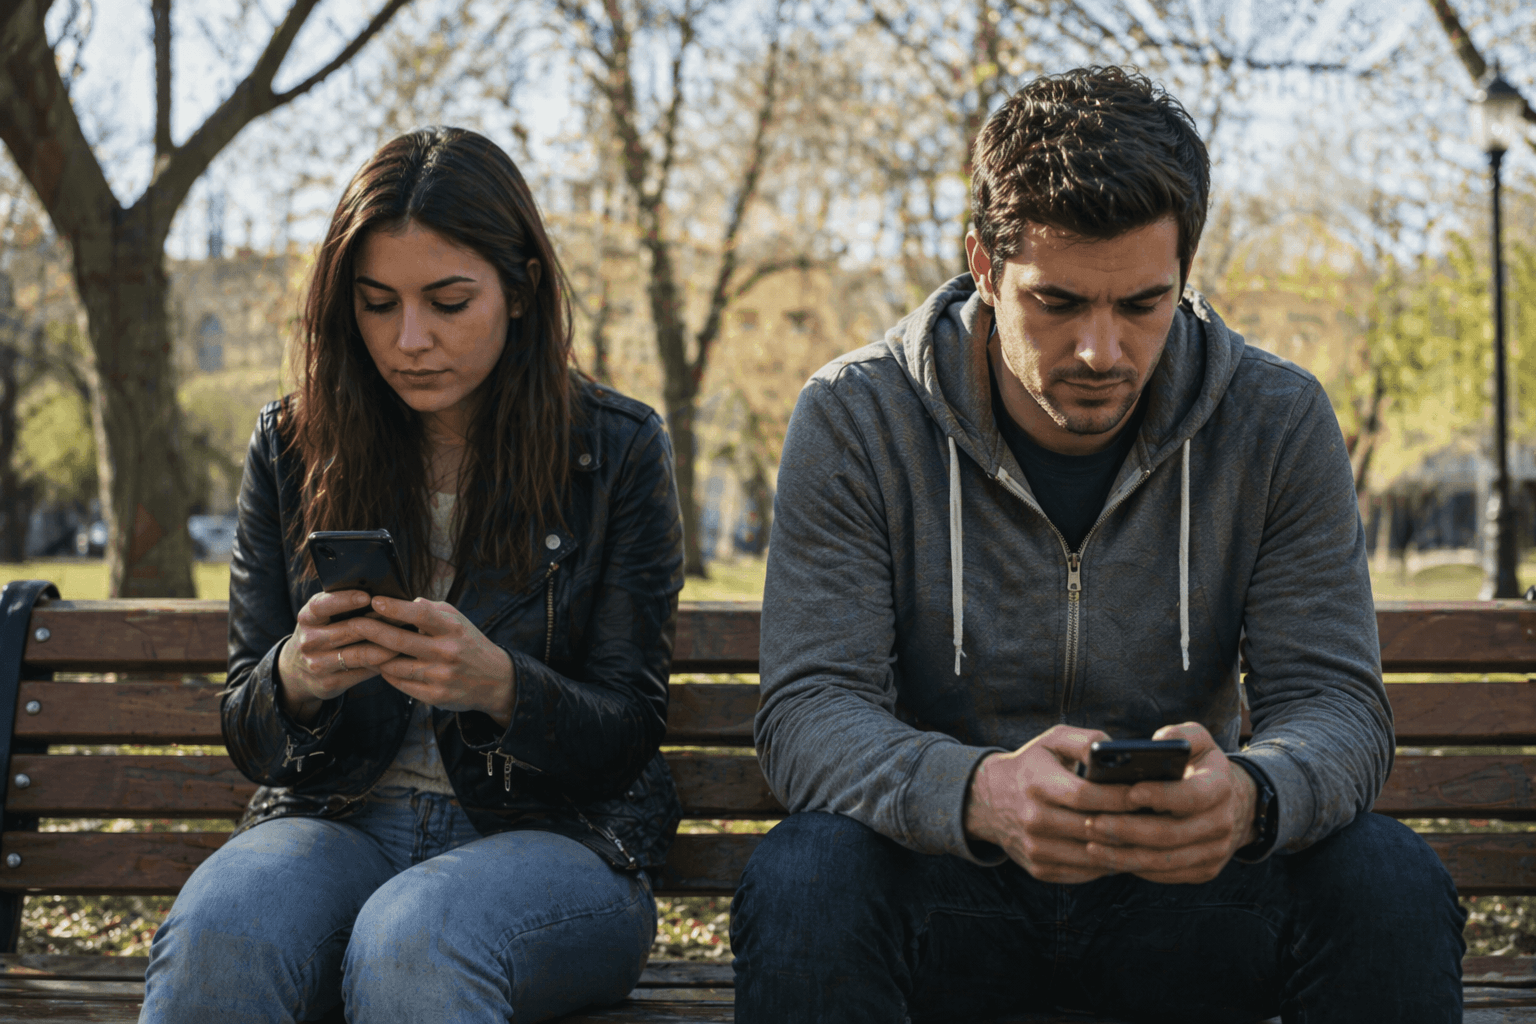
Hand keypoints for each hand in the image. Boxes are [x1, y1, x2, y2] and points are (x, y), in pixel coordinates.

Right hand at [275, 590, 404, 723]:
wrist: (296, 672)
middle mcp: (309, 641)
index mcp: (307, 618)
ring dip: (388, 646)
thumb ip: (341, 606)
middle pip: (350, 630)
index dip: (344, 600)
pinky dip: (382, 664)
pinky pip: (363, 672)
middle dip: (381, 622)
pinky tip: (397, 657)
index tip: (367, 596)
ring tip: (408, 638)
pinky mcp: (329, 683)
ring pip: (361, 654)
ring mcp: (318, 664)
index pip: (322, 606)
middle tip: (405, 617)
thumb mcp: (321, 618)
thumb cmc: (321, 634)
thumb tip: (383, 595)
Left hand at [345, 596, 516, 726]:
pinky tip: (380, 665)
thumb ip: (432, 610)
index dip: (395, 608)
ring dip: (373, 655)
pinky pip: (400, 684)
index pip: (420, 615)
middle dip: (371, 631)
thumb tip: (404, 601)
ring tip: (359, 646)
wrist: (495, 680)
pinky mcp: (435, 696)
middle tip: (352, 623)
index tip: (375, 601)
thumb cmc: (469, 644)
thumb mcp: (458, 620)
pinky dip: (387, 673)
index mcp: (453, 629)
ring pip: (394, 666)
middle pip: (399, 642)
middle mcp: (447, 652)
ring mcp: (440, 676)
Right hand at [962, 724, 1133, 883]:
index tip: (1146, 793)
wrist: (988, 800)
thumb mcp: (1051, 741)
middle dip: (1129, 823)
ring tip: (1147, 836)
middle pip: (1093, 828)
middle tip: (1159, 817)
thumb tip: (1119, 752)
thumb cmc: (1033, 765)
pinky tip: (1123, 849)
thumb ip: (1084, 740)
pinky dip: (1107, 863)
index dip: (1119, 797)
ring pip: (1093, 856)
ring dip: (1123, 848)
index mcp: (1036, 783)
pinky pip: (1084, 872)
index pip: (1085, 796)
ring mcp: (1035, 848)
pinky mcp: (1039, 869)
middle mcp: (1032, 819)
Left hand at [1082, 722, 1257, 883]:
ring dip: (1123, 854)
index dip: (1160, 796)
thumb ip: (1181, 735)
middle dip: (1127, 829)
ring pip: (1163, 860)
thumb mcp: (1198, 741)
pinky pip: (1164, 874)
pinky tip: (1107, 855)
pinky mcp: (1203, 871)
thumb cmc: (1199, 766)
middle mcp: (1222, 823)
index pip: (1191, 796)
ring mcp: (1215, 851)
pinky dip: (1133, 866)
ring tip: (1091, 841)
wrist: (1231, 803)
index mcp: (1220, 787)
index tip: (1128, 792)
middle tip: (1092, 821)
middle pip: (1170, 834)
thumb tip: (1159, 740)